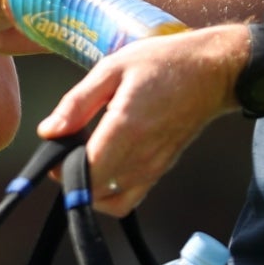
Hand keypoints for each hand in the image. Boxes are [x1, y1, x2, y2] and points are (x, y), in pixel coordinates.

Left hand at [36, 27, 248, 214]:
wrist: (214, 71)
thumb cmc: (165, 63)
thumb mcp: (112, 68)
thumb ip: (77, 103)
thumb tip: (49, 131)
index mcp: (127, 129)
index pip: (86, 173)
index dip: (62, 169)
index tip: (56, 148)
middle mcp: (143, 156)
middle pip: (95, 192)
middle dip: (71, 177)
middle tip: (66, 149)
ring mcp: (156, 167)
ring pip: (111, 201)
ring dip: (90, 187)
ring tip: (84, 155)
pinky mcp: (162, 169)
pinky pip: (129, 197)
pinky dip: (109, 191)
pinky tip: (104, 162)